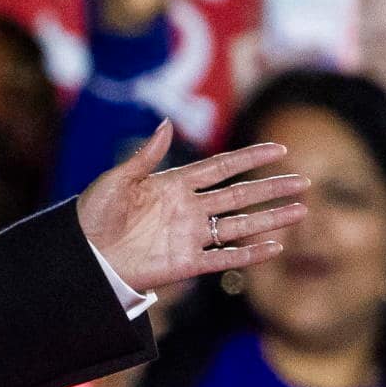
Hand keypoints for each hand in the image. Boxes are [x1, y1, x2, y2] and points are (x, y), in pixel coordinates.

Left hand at [75, 121, 306, 294]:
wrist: (81, 255)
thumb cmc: (91, 215)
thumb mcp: (116, 181)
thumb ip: (145, 156)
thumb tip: (166, 123)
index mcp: (173, 185)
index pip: (220, 168)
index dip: (249, 157)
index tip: (279, 149)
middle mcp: (187, 209)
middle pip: (238, 196)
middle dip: (271, 188)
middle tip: (304, 182)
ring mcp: (189, 237)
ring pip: (239, 225)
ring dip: (270, 219)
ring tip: (301, 211)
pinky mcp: (185, 263)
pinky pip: (223, 258)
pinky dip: (249, 254)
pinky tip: (275, 246)